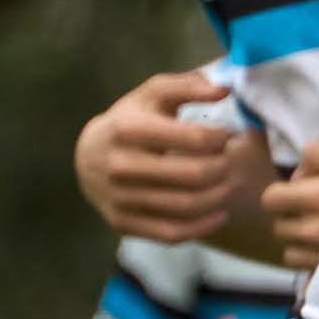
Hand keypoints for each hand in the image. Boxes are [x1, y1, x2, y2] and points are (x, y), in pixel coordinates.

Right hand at [75, 70, 258, 244]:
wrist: (88, 157)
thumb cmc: (131, 121)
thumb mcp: (152, 95)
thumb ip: (188, 86)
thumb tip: (224, 90)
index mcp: (129, 129)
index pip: (195, 138)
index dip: (222, 138)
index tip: (227, 136)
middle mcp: (121, 165)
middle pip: (195, 175)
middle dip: (224, 168)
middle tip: (230, 162)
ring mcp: (120, 197)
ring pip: (188, 206)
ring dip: (220, 196)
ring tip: (229, 183)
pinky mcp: (122, 223)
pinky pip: (173, 233)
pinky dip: (204, 227)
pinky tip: (219, 214)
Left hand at [261, 141, 318, 269]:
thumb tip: (299, 171)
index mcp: (315, 198)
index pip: (272, 199)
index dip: (282, 194)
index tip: (301, 192)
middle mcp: (313, 231)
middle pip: (281, 229)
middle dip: (293, 219)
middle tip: (318, 213)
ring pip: (292, 255)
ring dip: (302, 245)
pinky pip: (311, 275)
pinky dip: (318, 266)